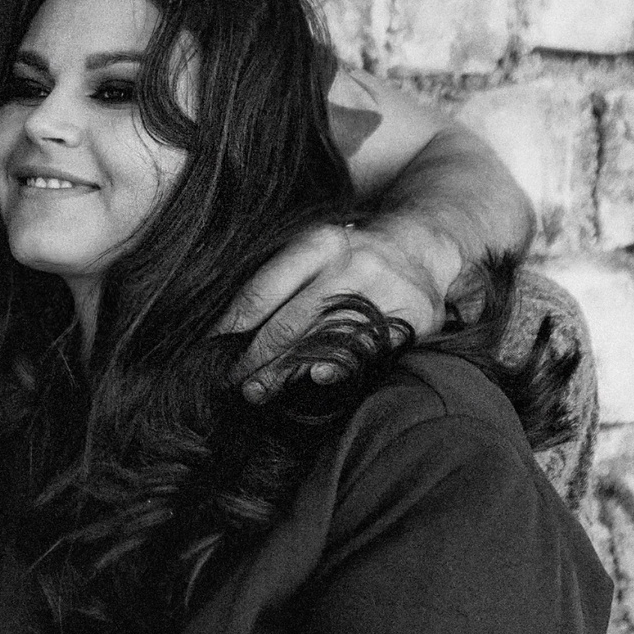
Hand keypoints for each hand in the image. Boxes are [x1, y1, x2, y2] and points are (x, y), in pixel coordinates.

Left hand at [222, 218, 461, 401]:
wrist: (423, 245)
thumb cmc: (351, 255)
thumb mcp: (315, 250)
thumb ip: (280, 282)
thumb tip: (227, 331)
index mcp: (320, 243)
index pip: (265, 290)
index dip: (234, 324)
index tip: (210, 347)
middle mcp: (353, 264)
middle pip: (292, 321)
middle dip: (257, 357)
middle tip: (233, 381)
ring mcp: (386, 291)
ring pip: (325, 339)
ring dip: (287, 370)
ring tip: (258, 390)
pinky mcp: (414, 317)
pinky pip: (369, 348)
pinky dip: (341, 364)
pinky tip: (318, 378)